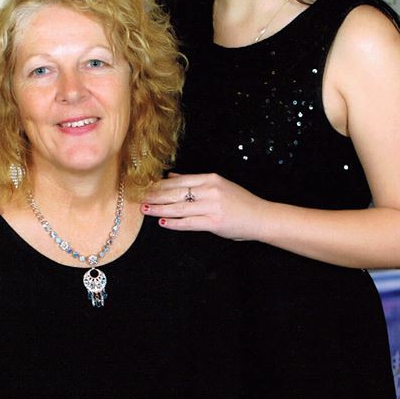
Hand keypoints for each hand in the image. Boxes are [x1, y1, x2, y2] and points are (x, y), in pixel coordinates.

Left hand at [142, 172, 264, 241]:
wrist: (260, 217)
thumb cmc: (239, 202)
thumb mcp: (218, 186)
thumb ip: (195, 181)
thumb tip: (172, 175)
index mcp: (210, 179)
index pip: (179, 181)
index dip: (160, 184)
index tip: (146, 186)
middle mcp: (210, 190)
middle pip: (176, 193)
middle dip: (155, 196)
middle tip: (139, 197)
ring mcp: (212, 206)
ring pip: (179, 207)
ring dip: (159, 208)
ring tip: (145, 209)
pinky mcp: (214, 222)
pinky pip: (189, 222)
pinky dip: (174, 223)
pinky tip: (162, 222)